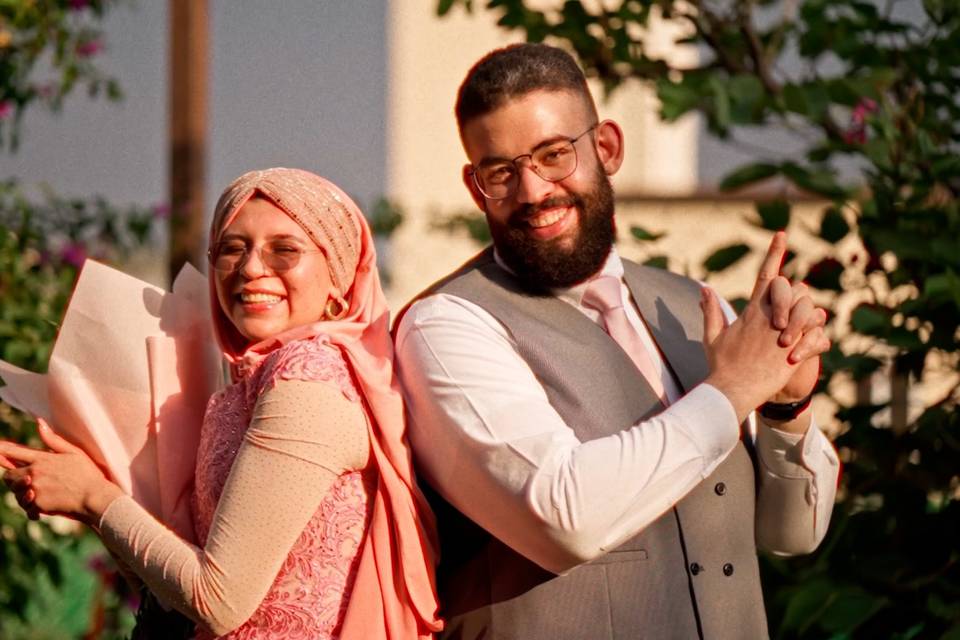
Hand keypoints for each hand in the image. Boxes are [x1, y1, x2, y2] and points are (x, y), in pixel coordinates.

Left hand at [0, 420, 122, 525]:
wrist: (95, 498)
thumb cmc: (88, 474)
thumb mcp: (74, 452)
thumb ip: (53, 440)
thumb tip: (39, 422)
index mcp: (42, 459)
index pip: (14, 452)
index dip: (2, 450)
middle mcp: (34, 474)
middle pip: (9, 476)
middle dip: (14, 478)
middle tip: (27, 480)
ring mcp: (34, 490)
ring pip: (15, 492)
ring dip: (23, 493)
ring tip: (38, 494)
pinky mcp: (36, 505)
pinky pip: (25, 507)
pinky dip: (31, 508)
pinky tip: (41, 508)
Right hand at [700, 232, 828, 422]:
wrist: (731, 391)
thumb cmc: (720, 366)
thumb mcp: (711, 336)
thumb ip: (710, 311)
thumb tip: (704, 289)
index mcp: (751, 312)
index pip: (766, 276)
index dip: (774, 253)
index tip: (782, 234)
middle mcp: (769, 319)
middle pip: (793, 289)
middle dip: (798, 293)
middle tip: (794, 307)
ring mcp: (783, 335)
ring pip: (809, 310)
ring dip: (810, 316)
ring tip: (803, 329)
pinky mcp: (793, 353)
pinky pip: (816, 337)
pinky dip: (817, 339)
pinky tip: (809, 347)